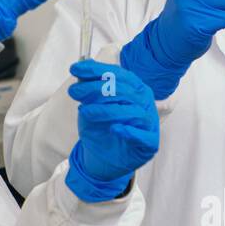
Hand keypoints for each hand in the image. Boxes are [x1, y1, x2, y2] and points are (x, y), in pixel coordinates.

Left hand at [63, 59, 159, 201]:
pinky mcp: (149, 143)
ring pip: (132, 112)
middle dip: (96, 89)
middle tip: (75, 92)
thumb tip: (81, 67)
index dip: (96, 70)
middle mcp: (144, 102)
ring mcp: (148, 122)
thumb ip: (90, 87)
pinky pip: (143, 136)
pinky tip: (115, 129)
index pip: (118, 75)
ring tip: (86, 112)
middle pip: (124, 91)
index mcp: (134, 88)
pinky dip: (129, 132)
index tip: (75, 69)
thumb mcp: (91, 104)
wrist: (103, 157)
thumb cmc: (101, 127)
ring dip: (107, 110)